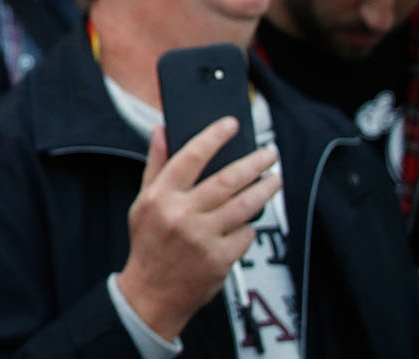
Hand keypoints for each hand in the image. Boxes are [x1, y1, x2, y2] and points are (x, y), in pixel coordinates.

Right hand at [116, 121, 282, 341]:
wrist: (152, 293)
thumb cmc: (149, 242)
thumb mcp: (143, 201)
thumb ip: (156, 165)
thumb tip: (162, 130)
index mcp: (160, 197)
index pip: (191, 157)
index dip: (213, 137)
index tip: (231, 124)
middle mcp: (180, 215)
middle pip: (226, 181)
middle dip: (253, 163)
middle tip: (270, 153)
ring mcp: (202, 239)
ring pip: (243, 206)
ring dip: (264, 190)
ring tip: (275, 179)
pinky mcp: (219, 260)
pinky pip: (245, 235)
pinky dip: (250, 225)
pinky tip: (251, 219)